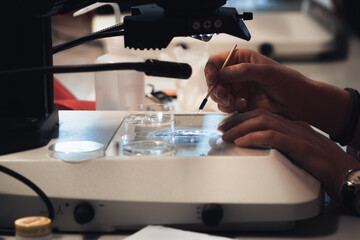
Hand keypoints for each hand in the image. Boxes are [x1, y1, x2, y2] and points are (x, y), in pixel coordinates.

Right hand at [204, 48, 349, 137]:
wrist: (299, 104)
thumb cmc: (289, 82)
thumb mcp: (267, 72)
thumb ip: (244, 71)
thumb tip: (222, 73)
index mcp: (241, 60)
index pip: (216, 62)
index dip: (211, 70)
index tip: (213, 78)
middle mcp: (236, 74)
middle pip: (213, 80)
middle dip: (216, 89)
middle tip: (225, 95)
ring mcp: (237, 90)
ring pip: (218, 95)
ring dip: (223, 100)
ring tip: (237, 102)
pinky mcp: (239, 104)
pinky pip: (225, 107)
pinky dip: (230, 108)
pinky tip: (243, 106)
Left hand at [218, 109, 359, 201]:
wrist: (346, 172)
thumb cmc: (322, 165)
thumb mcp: (297, 151)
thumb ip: (281, 146)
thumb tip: (260, 149)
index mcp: (292, 125)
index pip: (263, 115)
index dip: (243, 119)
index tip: (229, 125)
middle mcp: (293, 125)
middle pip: (259, 115)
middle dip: (237, 120)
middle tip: (221, 128)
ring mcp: (297, 133)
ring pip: (262, 122)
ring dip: (240, 128)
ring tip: (226, 135)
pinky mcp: (299, 145)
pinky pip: (271, 137)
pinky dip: (254, 138)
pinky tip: (241, 142)